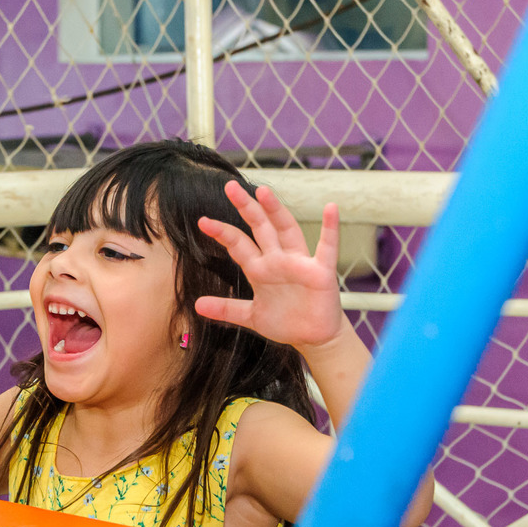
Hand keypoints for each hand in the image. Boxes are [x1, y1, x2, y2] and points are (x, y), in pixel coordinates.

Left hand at [195, 182, 347, 351]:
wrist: (313, 339)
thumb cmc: (285, 322)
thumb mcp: (251, 316)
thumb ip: (226, 309)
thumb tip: (197, 305)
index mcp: (261, 269)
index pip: (239, 245)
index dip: (222, 233)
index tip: (202, 221)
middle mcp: (278, 260)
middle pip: (260, 228)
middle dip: (246, 208)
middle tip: (230, 187)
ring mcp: (299, 263)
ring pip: (287, 230)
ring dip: (276, 211)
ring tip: (264, 192)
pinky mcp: (320, 273)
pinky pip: (327, 247)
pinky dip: (330, 228)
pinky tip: (331, 209)